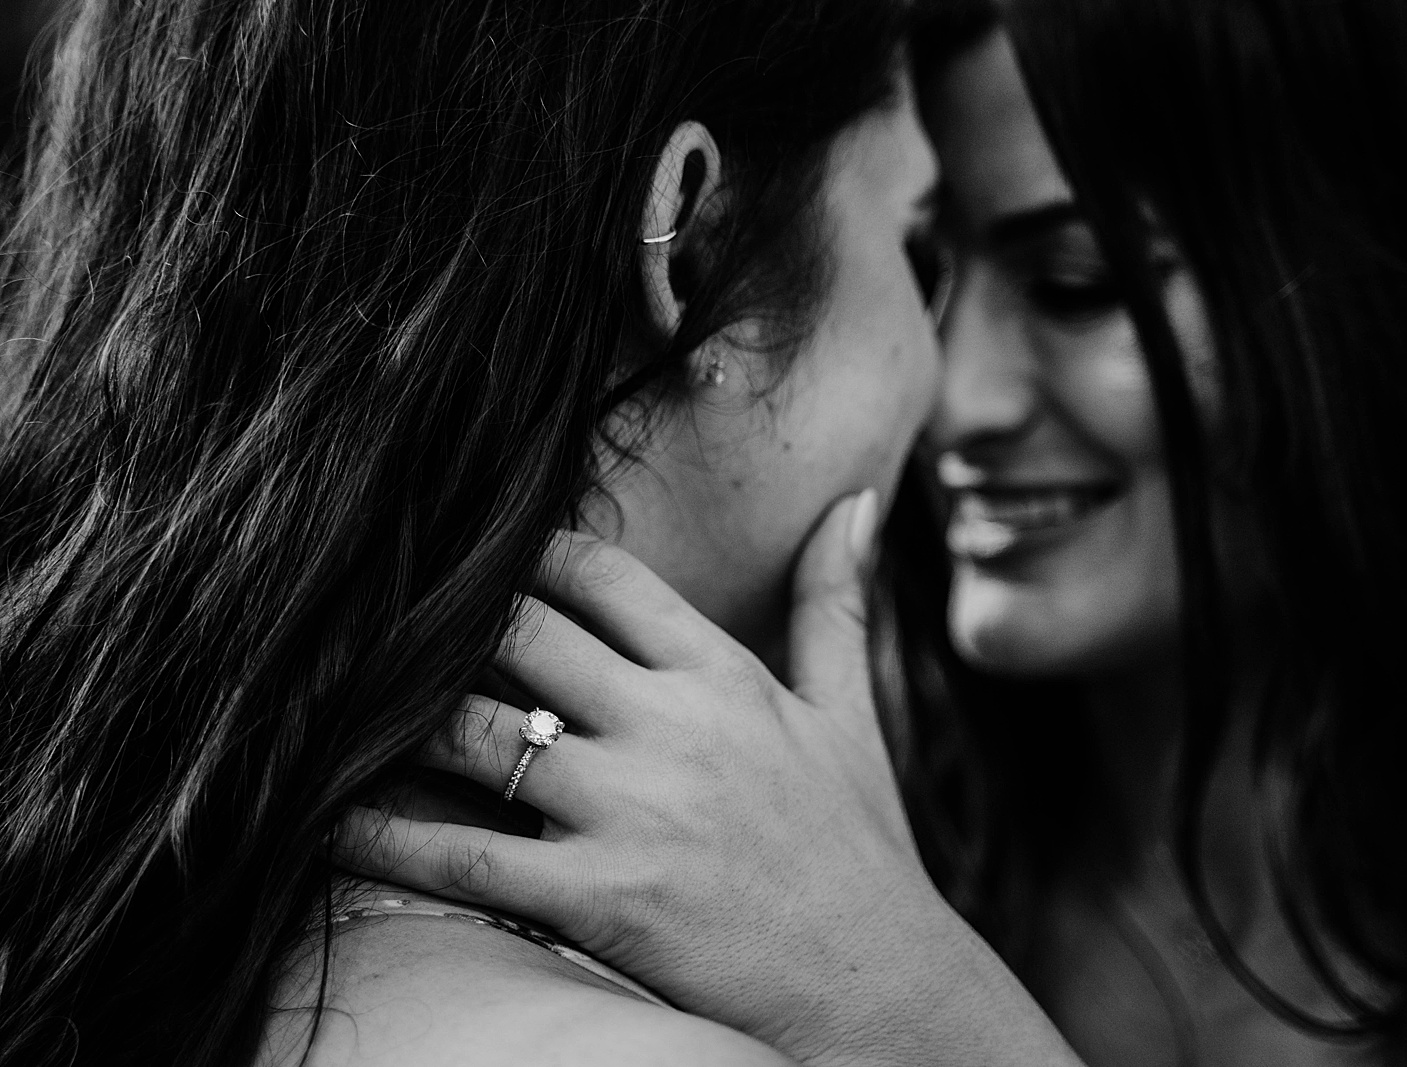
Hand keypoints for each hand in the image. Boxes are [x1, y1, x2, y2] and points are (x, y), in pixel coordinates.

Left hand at [337, 491, 1080, 1066]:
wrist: (880, 988)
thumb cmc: (861, 846)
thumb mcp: (852, 713)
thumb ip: (836, 600)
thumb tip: (853, 499)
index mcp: (724, 675)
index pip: (600, 574)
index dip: (523, 548)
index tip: (472, 544)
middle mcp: (671, 727)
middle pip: (519, 631)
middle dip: (446, 614)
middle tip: (382, 606)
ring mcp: (632, 814)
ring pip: (475, 730)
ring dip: (399, 708)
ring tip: (339, 690)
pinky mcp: (600, 899)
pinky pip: (465, 854)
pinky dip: (386, 831)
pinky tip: (331, 813)